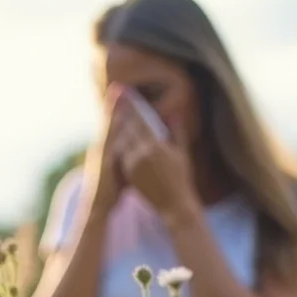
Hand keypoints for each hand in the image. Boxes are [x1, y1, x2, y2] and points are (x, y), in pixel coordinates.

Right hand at [81, 86, 129, 215]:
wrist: (98, 209)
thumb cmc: (112, 192)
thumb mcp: (121, 171)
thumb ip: (127, 157)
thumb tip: (137, 148)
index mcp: (108, 151)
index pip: (113, 126)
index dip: (116, 110)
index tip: (121, 93)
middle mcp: (102, 150)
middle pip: (108, 123)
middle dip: (113, 105)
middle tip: (118, 87)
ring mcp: (101, 156)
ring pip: (108, 129)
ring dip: (112, 113)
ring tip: (117, 97)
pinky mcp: (103, 163)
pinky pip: (109, 143)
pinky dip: (114, 131)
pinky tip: (120, 120)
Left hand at [116, 105, 198, 221]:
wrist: (174, 204)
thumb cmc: (182, 179)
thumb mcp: (182, 153)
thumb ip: (177, 132)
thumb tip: (175, 114)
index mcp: (156, 146)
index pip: (141, 120)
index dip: (133, 105)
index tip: (126, 92)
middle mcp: (142, 154)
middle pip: (128, 128)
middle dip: (123, 112)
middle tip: (115, 96)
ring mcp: (133, 165)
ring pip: (122, 141)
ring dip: (118, 127)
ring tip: (114, 113)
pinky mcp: (128, 174)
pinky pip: (121, 154)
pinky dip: (119, 144)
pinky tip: (115, 135)